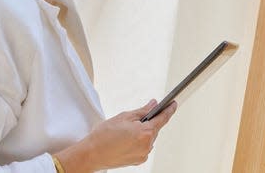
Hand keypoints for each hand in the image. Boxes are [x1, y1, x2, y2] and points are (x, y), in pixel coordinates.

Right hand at [56, 99, 176, 170]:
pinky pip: (143, 147)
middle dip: (148, 122)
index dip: (169, 110)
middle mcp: (147, 146)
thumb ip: (142, 111)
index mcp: (145, 133)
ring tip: (125, 131)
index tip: (173, 104)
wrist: (91, 154)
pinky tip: (126, 139)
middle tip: (134, 119)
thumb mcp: (124, 117)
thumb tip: (153, 104)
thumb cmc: (104, 135)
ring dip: (142, 132)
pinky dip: (138, 141)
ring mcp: (143, 155)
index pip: (163, 119)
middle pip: (154, 129)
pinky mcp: (137, 161)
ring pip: (148, 138)